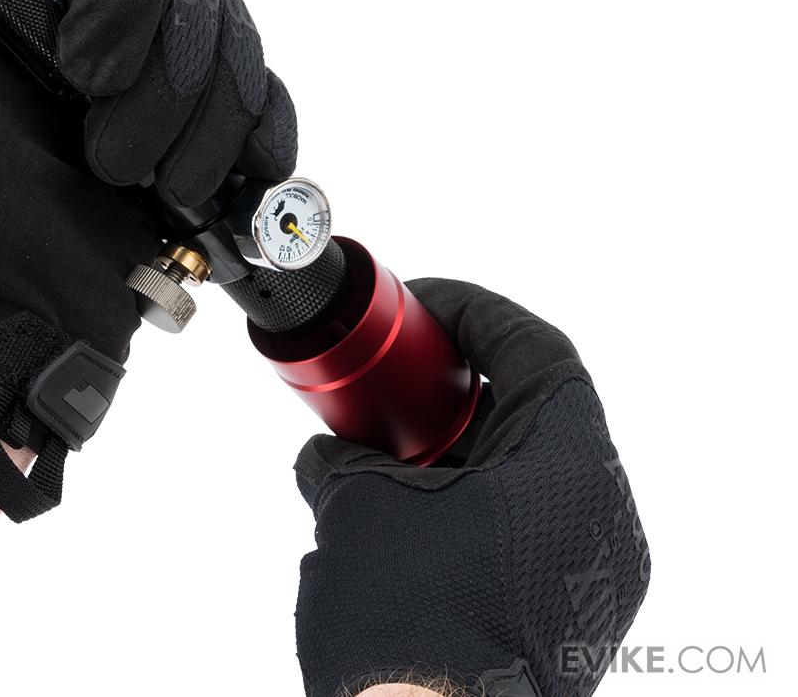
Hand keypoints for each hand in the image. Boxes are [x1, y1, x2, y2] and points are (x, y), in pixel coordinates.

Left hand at [0, 0, 295, 518]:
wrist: (2, 314)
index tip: (81, 74)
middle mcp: (96, 24)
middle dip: (163, 86)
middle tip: (106, 160)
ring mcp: (155, 84)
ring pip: (238, 45)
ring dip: (202, 131)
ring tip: (148, 193)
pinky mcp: (201, 139)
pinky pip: (268, 104)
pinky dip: (255, 146)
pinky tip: (210, 190)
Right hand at [293, 280, 650, 696]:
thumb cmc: (410, 621)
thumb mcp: (360, 510)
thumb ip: (344, 458)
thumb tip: (328, 454)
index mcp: (565, 465)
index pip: (536, 349)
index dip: (475, 312)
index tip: (421, 305)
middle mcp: (598, 511)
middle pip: (537, 409)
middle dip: (461, 385)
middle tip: (398, 375)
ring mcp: (592, 569)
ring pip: (531, 471)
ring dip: (464, 447)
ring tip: (394, 447)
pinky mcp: (569, 613)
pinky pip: (528, 524)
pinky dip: (475, 500)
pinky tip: (413, 510)